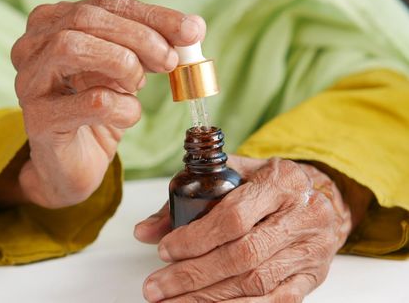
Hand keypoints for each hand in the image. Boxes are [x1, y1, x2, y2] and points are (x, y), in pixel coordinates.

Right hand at [10, 0, 205, 207]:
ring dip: (121, 62)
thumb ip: (151, 47)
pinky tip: (127, 114)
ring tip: (139, 86)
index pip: (106, 4)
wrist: (73, 164)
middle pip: (86, 19)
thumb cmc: (98, 112)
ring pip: (71, 46)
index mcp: (53, 23)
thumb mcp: (126, 71)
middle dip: (139, 37)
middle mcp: (32, 46)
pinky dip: (121, 107)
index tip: (191, 31)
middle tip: (170, 61)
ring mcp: (29, 81)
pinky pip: (89, 101)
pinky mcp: (39, 119)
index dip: (152, 16)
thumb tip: (192, 28)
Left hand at [135, 156, 354, 301]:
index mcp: (280, 182)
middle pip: (242, 256)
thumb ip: (187, 198)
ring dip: (207, 299)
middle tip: (156, 288)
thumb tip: (144, 232)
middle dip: (193, 276)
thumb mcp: (232, 174)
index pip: (234, 217)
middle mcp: (301, 217)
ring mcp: (309, 251)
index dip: (196, 239)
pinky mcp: (311, 278)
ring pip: (255, 284)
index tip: (164, 250)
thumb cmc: (267, 183)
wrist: (319, 196)